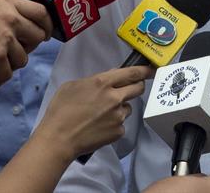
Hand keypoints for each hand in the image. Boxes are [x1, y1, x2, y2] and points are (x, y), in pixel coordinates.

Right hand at [0, 0, 51, 86]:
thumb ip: (5, 7)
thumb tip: (20, 21)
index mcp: (9, 3)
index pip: (42, 13)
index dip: (46, 26)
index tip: (43, 34)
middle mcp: (12, 19)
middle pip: (38, 37)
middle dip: (30, 47)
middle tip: (16, 53)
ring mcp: (5, 39)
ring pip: (22, 59)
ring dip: (11, 65)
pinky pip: (6, 74)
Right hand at [34, 66, 153, 161]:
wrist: (58, 139)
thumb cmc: (60, 110)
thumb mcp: (73, 86)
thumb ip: (95, 79)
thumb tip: (111, 77)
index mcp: (103, 83)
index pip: (132, 73)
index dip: (144, 70)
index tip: (151, 69)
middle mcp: (115, 98)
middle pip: (138, 88)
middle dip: (137, 86)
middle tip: (129, 89)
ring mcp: (119, 116)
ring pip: (128, 107)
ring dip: (120, 108)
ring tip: (101, 115)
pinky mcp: (118, 131)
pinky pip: (121, 124)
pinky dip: (114, 124)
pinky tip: (99, 127)